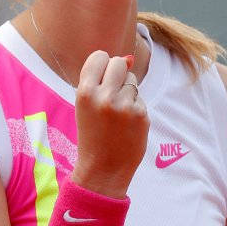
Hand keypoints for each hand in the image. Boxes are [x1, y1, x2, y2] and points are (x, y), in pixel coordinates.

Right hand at [69, 51, 148, 197]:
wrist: (103, 169)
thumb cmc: (93, 134)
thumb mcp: (85, 106)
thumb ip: (100, 80)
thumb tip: (129, 58)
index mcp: (85, 93)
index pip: (100, 56)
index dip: (102, 65)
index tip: (101, 78)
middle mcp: (104, 97)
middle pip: (119, 63)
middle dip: (118, 73)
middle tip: (112, 94)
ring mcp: (125, 106)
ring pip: (132, 80)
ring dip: (127, 91)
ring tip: (117, 114)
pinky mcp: (141, 115)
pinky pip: (140, 98)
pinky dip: (135, 107)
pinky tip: (127, 124)